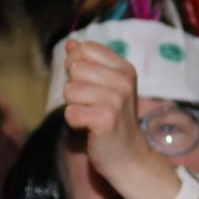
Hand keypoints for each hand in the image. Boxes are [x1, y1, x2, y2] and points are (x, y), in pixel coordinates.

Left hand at [61, 39, 157, 185]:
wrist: (128, 155)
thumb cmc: (113, 119)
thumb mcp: (106, 86)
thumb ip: (88, 63)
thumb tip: (71, 43)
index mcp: (124, 68)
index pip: (85, 49)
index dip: (76, 65)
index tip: (88, 83)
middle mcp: (123, 81)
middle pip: (75, 68)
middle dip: (74, 88)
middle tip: (91, 103)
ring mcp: (115, 100)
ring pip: (70, 90)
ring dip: (74, 106)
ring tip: (91, 115)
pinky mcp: (105, 119)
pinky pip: (70, 112)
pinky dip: (74, 122)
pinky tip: (89, 127)